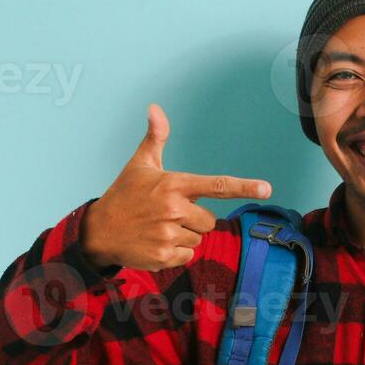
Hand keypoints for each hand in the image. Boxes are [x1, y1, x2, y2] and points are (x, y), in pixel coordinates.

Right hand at [80, 103, 272, 270]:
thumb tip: (155, 108)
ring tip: (158, 228)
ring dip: (183, 236)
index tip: (266, 188)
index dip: (243, 186)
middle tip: (168, 214)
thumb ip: (155, 138)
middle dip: (194, 219)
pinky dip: (175, 253)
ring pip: (198, 239)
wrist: (98, 230)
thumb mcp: (140, 165)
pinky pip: (187, 256)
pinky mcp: (163, 256)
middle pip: (209, 220)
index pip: (216, 185)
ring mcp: (168, 234)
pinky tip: (155, 243)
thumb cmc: (124, 194)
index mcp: (173, 184)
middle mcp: (173, 208)